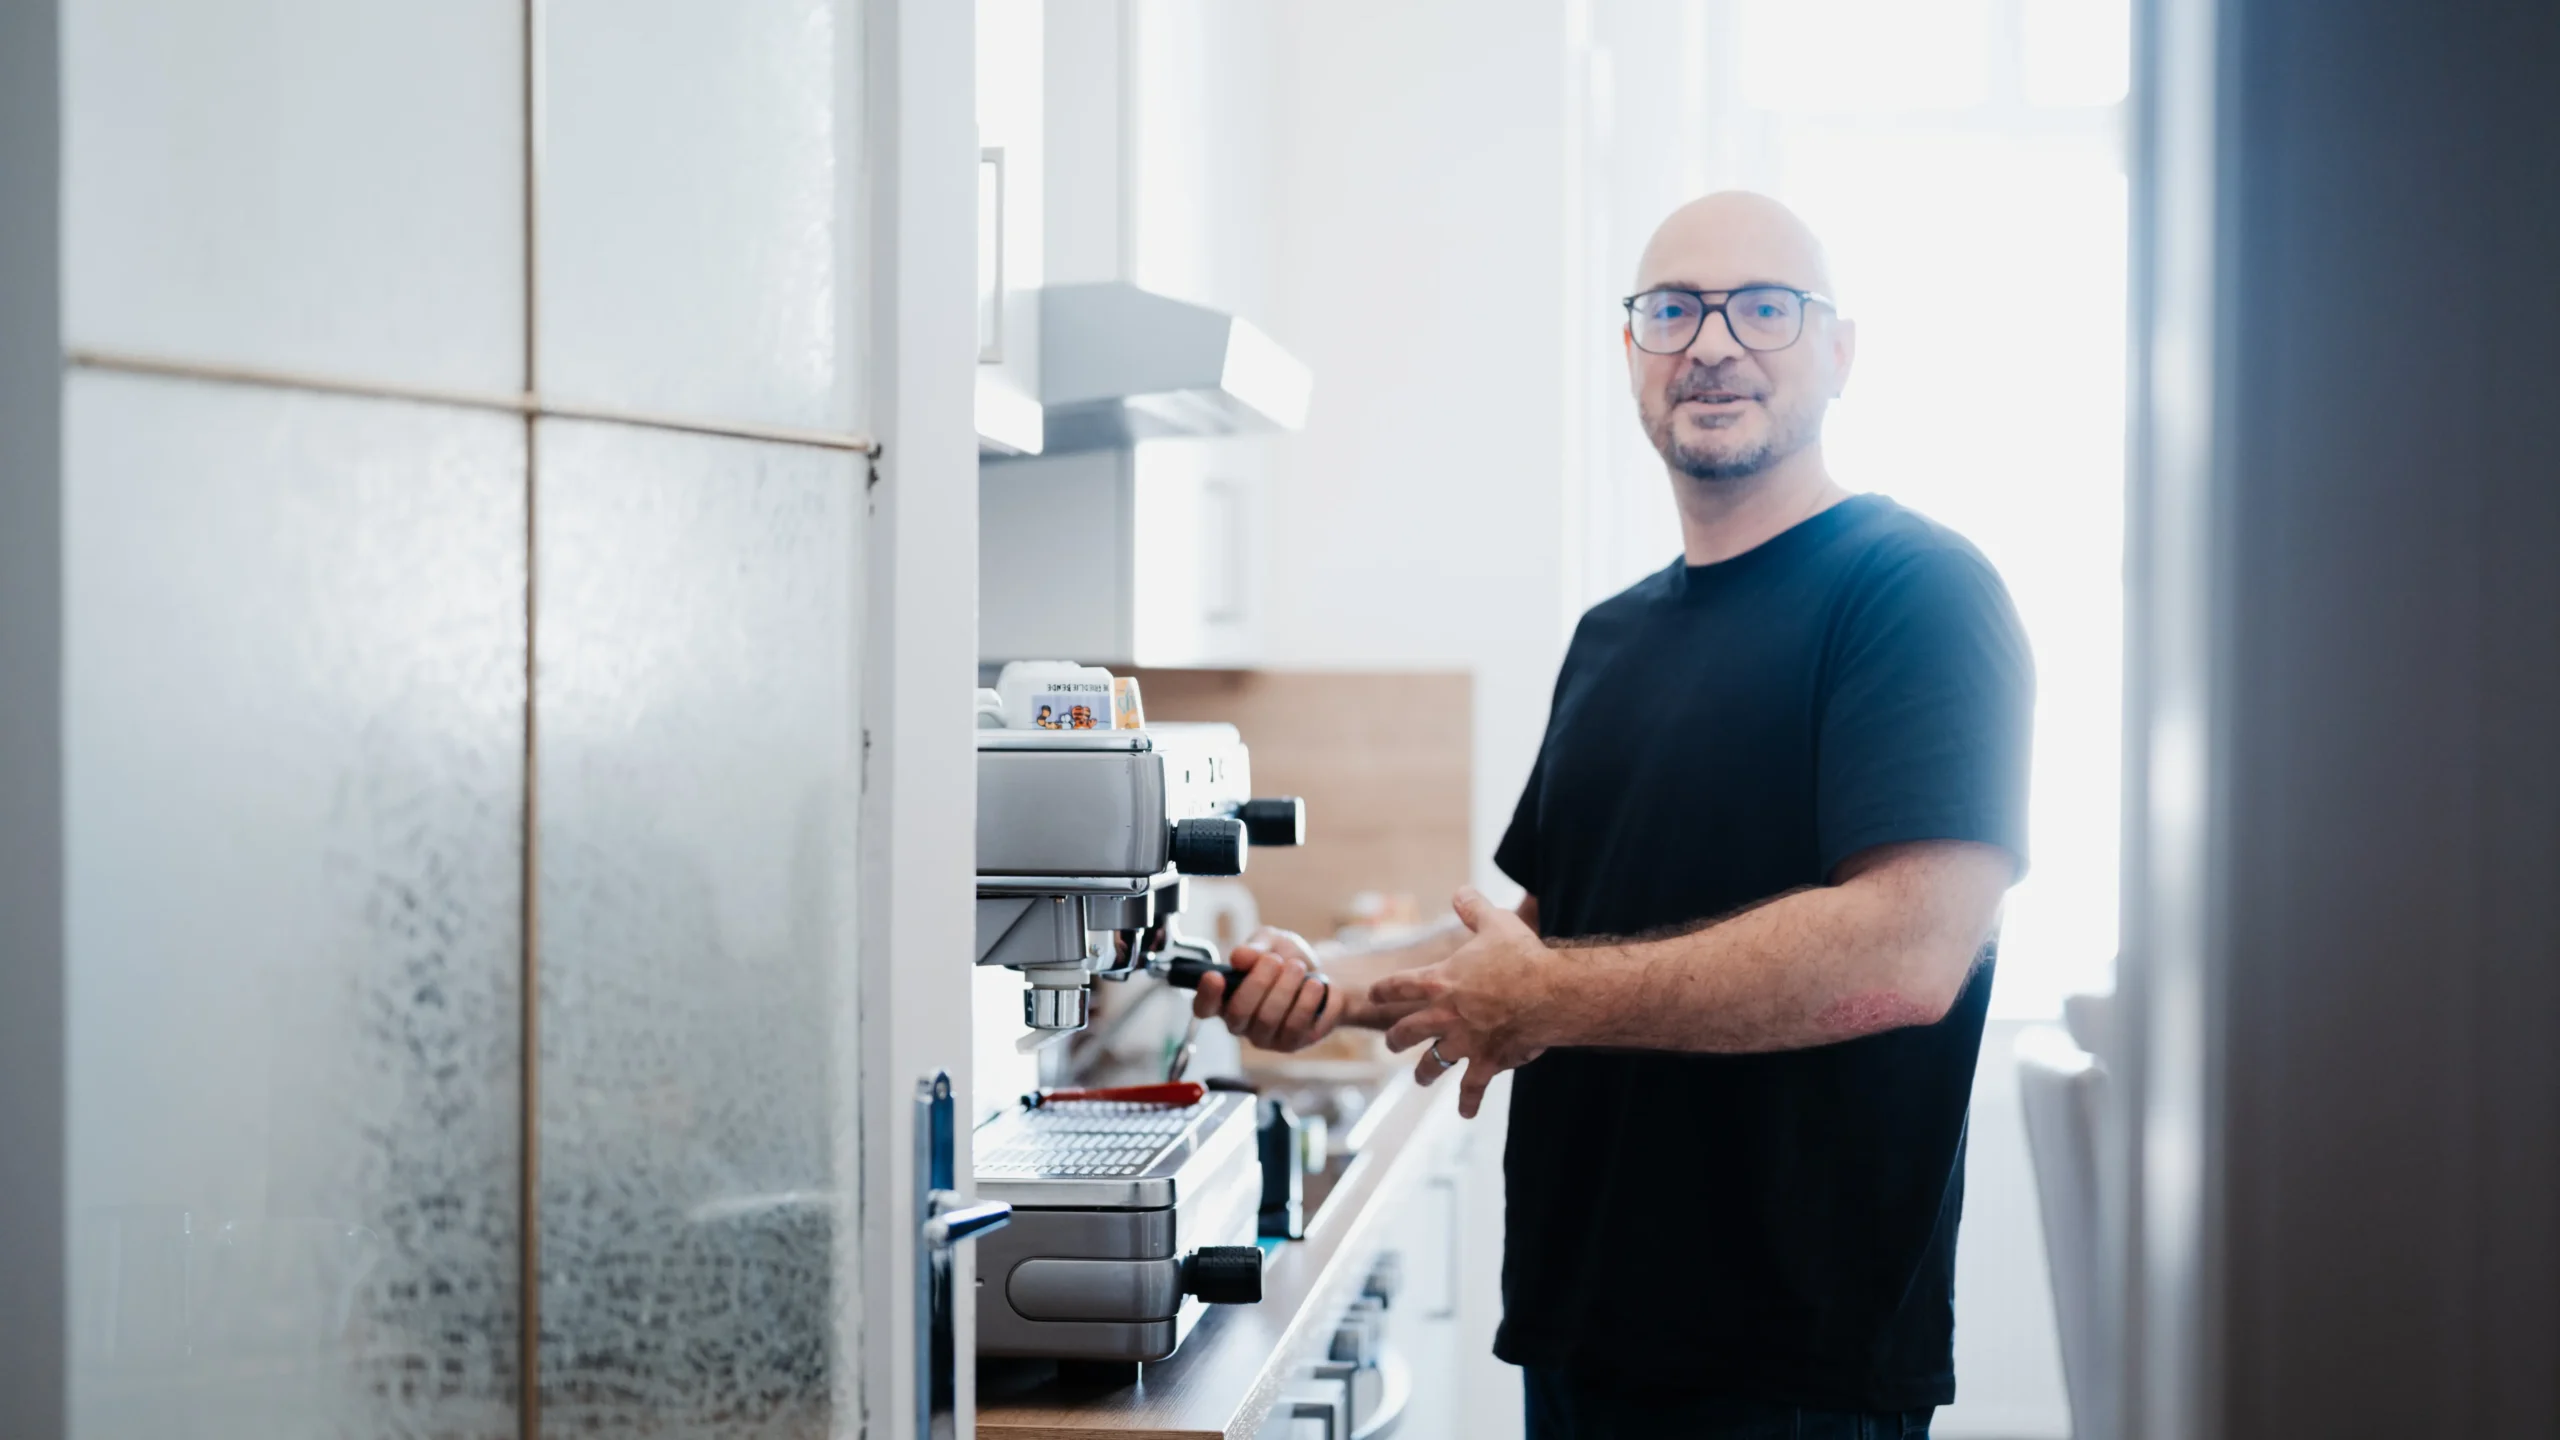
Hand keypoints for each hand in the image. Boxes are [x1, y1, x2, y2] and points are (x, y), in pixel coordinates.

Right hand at [1193, 926, 1339, 1051]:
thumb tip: (1240, 957)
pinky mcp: (1289, 1043)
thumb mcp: (1271, 942)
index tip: (1215, 976)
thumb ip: (1255, 947)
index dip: (1205, 995)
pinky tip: (1314, 984)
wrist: (1325, 975)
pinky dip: (1306, 1000)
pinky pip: (1293, 1026)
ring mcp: (1263, 1036)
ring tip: (1298, 967)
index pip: (1204, 1007)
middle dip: (1258, 982)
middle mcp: (1239, 1022)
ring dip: (1285, 987)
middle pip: (1237, 1013)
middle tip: (1275, 961)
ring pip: (1267, 1019)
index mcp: (1225, 997)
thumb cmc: (1288, 959)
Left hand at [1371, 888, 1562, 1117]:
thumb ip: (1473, 908)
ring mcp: (1463, 1041)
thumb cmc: (1521, 956)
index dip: (1384, 990)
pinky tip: (1465, 1113)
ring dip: (1424, 1073)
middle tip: (1391, 1042)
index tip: (1375, 993)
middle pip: (1406, 1030)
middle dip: (1396, 1038)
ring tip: (1420, 1080)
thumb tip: (1460, 892)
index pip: (1399, 986)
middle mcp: (1443, 1015)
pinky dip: (1469, 1101)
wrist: (1547, 993)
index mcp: (1439, 981)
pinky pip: (1472, 1086)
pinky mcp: (1486, 1061)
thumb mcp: (1495, 923)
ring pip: (1432, 1063)